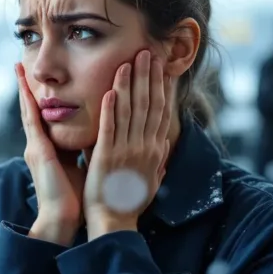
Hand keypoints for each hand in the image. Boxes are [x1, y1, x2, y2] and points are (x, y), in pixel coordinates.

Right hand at [15, 63, 85, 245]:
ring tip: (18, 69)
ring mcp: (35, 147)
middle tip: (20, 64)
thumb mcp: (78, 166)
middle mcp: (37, 145)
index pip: (42, 116)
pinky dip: (30, 105)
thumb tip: (94, 137)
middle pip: (31, 109)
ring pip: (28, 111)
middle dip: (25, 87)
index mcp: (47, 149)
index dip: (38, 97)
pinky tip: (28, 90)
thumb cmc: (73, 198)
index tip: (35, 79)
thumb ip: (81, 151)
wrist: (61, 219)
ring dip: (23, 89)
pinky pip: (33, 122)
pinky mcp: (38, 152)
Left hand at [83, 50, 171, 239]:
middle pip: (149, 105)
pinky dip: (111, 108)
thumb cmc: (130, 200)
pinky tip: (111, 90)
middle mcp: (144, 147)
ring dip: (129, 84)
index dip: (162, 87)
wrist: (114, 220)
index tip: (162, 67)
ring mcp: (127, 151)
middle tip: (148, 52)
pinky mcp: (107, 157)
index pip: (161, 112)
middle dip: (148, 77)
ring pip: (130, 111)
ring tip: (129, 61)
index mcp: (154, 150)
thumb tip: (165, 145)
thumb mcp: (151, 177)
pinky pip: (110, 128)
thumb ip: (157, 158)